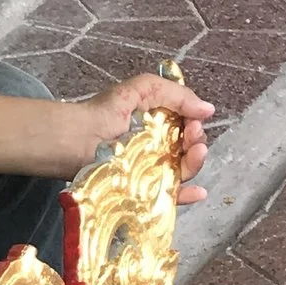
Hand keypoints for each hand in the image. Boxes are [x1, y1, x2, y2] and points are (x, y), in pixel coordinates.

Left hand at [64, 71, 214, 203]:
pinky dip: (187, 195)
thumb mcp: (143, 89)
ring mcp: (151, 170)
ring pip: (183, 171)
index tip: (194, 122)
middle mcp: (157, 147)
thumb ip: (177, 95)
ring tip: (195, 153)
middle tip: (192, 136)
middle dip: (197, 142)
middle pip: (188, 150)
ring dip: (196, 163)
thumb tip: (209, 110)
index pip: (187, 127)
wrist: (77, 139)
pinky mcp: (144, 190)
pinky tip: (199, 191)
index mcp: (158, 124)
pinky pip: (170, 195)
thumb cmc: (105, 111)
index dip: (195, 125)